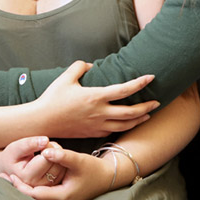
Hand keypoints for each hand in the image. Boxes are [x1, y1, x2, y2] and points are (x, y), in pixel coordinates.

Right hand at [0, 137, 66, 186]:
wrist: (9, 170)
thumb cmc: (12, 157)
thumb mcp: (15, 148)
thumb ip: (29, 144)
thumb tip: (45, 140)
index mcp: (27, 177)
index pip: (46, 159)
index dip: (47, 147)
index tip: (41, 142)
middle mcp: (38, 186)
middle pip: (57, 164)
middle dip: (55, 151)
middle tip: (45, 145)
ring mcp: (45, 188)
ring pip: (62, 169)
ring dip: (59, 157)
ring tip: (47, 151)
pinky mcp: (51, 187)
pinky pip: (63, 172)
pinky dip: (60, 163)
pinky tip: (51, 158)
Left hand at [8, 146, 114, 199]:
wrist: (107, 176)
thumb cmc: (93, 168)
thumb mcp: (78, 159)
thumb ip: (62, 155)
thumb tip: (46, 149)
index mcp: (63, 196)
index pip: (35, 195)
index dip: (20, 186)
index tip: (9, 176)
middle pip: (32, 199)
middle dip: (17, 188)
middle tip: (1, 177)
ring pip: (36, 198)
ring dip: (22, 188)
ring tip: (7, 177)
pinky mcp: (61, 198)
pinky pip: (41, 195)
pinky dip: (30, 188)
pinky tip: (21, 179)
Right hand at [35, 61, 158, 137]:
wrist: (42, 122)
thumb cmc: (53, 98)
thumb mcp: (66, 77)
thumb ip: (80, 67)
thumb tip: (91, 65)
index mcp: (95, 97)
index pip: (124, 90)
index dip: (139, 83)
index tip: (151, 77)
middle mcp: (100, 113)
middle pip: (131, 112)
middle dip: (147, 107)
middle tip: (157, 101)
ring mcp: (97, 125)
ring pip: (125, 125)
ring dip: (139, 120)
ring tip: (148, 115)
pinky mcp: (93, 133)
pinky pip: (114, 131)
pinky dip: (125, 127)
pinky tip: (128, 123)